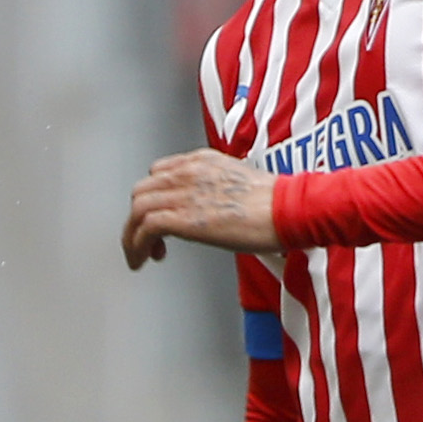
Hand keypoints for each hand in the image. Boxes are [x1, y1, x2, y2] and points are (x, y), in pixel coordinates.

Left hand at [121, 149, 277, 268]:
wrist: (289, 209)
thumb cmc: (279, 203)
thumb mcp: (241, 183)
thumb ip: (219, 188)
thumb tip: (213, 209)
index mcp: (202, 161)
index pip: (160, 172)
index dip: (154, 197)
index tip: (159, 217)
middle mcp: (187, 172)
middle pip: (142, 191)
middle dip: (138, 218)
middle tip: (147, 240)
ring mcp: (183, 194)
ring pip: (137, 210)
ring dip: (133, 236)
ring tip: (140, 255)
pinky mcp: (182, 219)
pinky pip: (144, 229)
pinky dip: (137, 246)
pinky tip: (144, 259)